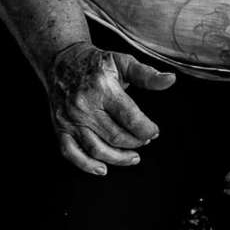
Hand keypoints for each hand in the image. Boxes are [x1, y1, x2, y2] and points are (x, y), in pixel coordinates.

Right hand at [46, 41, 175, 174]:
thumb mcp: (122, 61)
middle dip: (136, 143)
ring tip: (133, 157)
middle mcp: (84, 104)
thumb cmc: (95, 63)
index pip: (130, 118)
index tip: (154, 131)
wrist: (60, 60)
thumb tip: (170, 79)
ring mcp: (70, 118)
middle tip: (145, 140)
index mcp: (102, 87)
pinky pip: (71, 153)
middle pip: (116, 136)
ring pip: (97, 149)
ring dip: (118, 158)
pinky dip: (86, 165)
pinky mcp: (59, 127)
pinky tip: (102, 168)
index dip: (147, 129)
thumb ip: (147, 74)